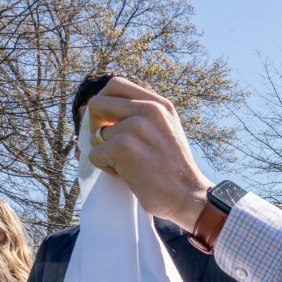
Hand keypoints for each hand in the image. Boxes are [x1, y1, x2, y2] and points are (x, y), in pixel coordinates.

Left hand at [85, 78, 212, 230]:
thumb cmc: (174, 170)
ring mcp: (136, 126)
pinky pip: (94, 154)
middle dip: (93, 124)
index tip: (106, 122)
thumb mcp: (166, 131)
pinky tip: (127, 175)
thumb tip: (101, 114)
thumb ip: (143, 117)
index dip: (104, 103)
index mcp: (160, 105)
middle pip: (97, 103)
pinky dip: (106, 168)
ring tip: (128, 166)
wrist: (188, 195)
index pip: (116, 85)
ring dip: (105, 153)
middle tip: (104, 143)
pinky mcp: (124, 146)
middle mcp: (149, 110)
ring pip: (96, 135)